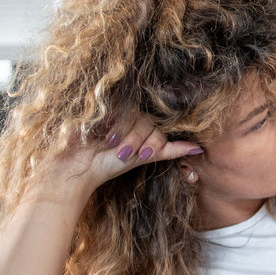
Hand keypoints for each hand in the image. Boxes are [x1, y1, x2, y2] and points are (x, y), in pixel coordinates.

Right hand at [32, 112, 203, 199]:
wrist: (76, 167)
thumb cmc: (107, 165)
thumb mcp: (143, 158)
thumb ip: (169, 150)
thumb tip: (199, 148)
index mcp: (141, 128)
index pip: (157, 128)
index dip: (152, 142)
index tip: (142, 156)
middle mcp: (129, 118)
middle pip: (148, 122)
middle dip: (139, 140)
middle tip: (123, 153)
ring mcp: (114, 112)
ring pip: (135, 116)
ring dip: (126, 135)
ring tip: (111, 146)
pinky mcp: (100, 107)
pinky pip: (118, 109)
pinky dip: (114, 124)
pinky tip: (104, 134)